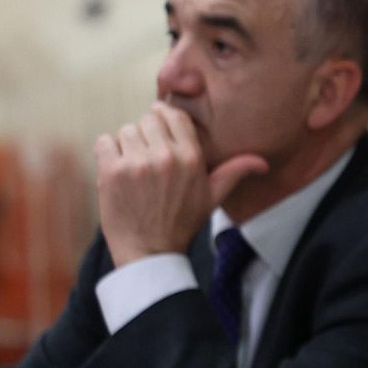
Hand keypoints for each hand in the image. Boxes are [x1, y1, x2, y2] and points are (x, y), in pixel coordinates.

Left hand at [94, 102, 266, 266]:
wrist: (150, 251)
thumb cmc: (182, 223)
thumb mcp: (213, 197)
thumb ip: (234, 173)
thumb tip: (262, 162)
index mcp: (191, 158)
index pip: (174, 116)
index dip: (164, 118)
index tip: (158, 128)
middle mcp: (165, 156)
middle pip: (147, 120)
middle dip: (146, 135)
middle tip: (147, 156)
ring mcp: (137, 163)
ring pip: (126, 130)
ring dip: (127, 145)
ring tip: (133, 167)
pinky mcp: (112, 171)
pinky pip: (105, 141)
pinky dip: (108, 152)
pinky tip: (117, 170)